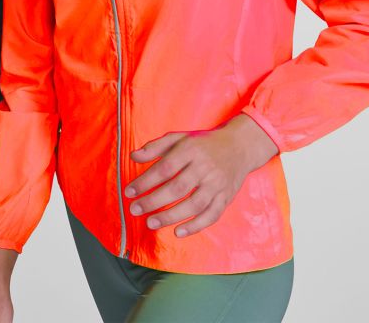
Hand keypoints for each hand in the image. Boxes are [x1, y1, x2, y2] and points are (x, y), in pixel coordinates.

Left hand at [124, 113, 278, 236]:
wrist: (239, 146)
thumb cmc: (202, 143)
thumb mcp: (179, 138)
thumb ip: (155, 146)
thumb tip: (133, 156)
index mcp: (191, 149)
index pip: (165, 168)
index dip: (145, 181)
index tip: (129, 192)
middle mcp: (205, 167)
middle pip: (177, 188)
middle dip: (153, 201)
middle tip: (135, 210)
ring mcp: (217, 184)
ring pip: (194, 205)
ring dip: (171, 217)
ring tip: (150, 223)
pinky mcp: (226, 197)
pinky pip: (212, 215)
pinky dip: (195, 226)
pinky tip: (177, 232)